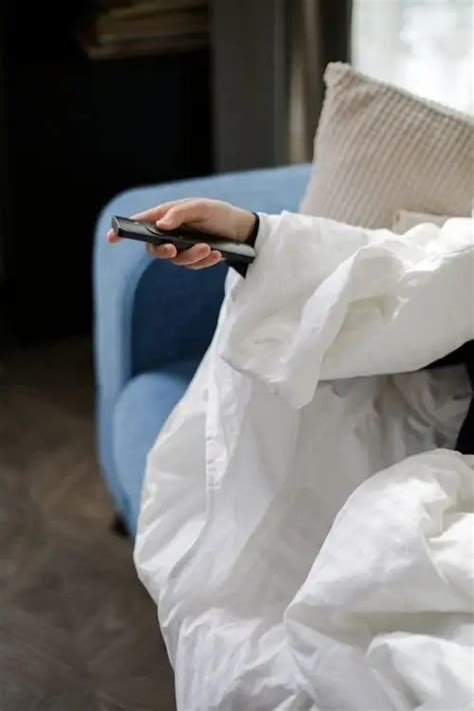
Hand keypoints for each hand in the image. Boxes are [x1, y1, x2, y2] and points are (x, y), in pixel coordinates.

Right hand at [107, 198, 255, 269]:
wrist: (239, 228)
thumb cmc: (215, 212)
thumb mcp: (200, 207)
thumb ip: (179, 214)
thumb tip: (160, 225)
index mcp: (165, 216)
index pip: (140, 224)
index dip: (123, 231)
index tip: (111, 238)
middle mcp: (169, 234)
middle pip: (154, 249)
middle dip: (162, 252)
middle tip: (173, 249)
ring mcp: (180, 248)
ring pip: (177, 260)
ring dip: (192, 256)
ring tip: (209, 248)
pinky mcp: (193, 259)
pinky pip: (193, 265)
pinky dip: (205, 261)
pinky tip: (216, 254)